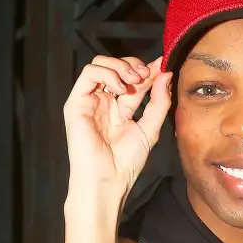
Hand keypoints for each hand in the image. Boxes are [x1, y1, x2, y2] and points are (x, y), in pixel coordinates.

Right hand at [63, 55, 172, 198]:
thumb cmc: (127, 161)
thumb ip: (159, 102)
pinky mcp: (77, 102)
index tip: (162, 65)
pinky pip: (88, 74)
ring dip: (120, 66)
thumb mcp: (150, 128)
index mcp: (122, 109)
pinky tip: (119, 88)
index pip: (134, 81)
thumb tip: (166, 74)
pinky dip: (106, 73)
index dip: (148, 70)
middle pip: (117, 68)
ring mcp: (90, 101)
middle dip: (134, 66)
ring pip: (100, 64)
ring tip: (134, 80)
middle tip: (146, 74)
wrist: (108, 179)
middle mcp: (105, 102)